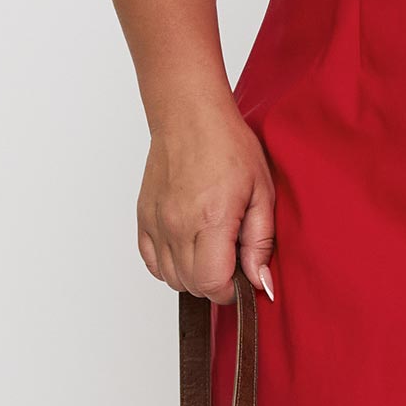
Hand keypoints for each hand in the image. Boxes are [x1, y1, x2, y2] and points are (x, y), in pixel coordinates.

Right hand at [136, 94, 276, 305]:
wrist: (190, 115)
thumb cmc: (228, 144)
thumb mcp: (262, 190)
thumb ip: (260, 240)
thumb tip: (260, 282)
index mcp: (211, 219)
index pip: (213, 284)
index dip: (233, 290)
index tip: (244, 276)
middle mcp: (178, 225)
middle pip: (192, 286)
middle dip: (217, 283)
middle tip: (233, 257)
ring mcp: (156, 222)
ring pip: (171, 278)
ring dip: (194, 275)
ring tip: (213, 248)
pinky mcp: (143, 217)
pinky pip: (151, 262)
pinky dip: (170, 264)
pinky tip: (189, 245)